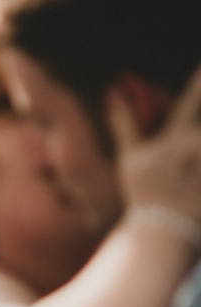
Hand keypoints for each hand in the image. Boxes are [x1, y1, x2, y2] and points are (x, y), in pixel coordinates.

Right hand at [110, 63, 200, 224]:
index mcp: (176, 137)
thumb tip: (114, 93)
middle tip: (197, 130)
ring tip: (199, 147)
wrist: (162, 227)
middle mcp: (198, 147)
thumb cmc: (144, 191)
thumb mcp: (130, 157)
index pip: (192, 99)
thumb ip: (125, 124)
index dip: (200, 79)